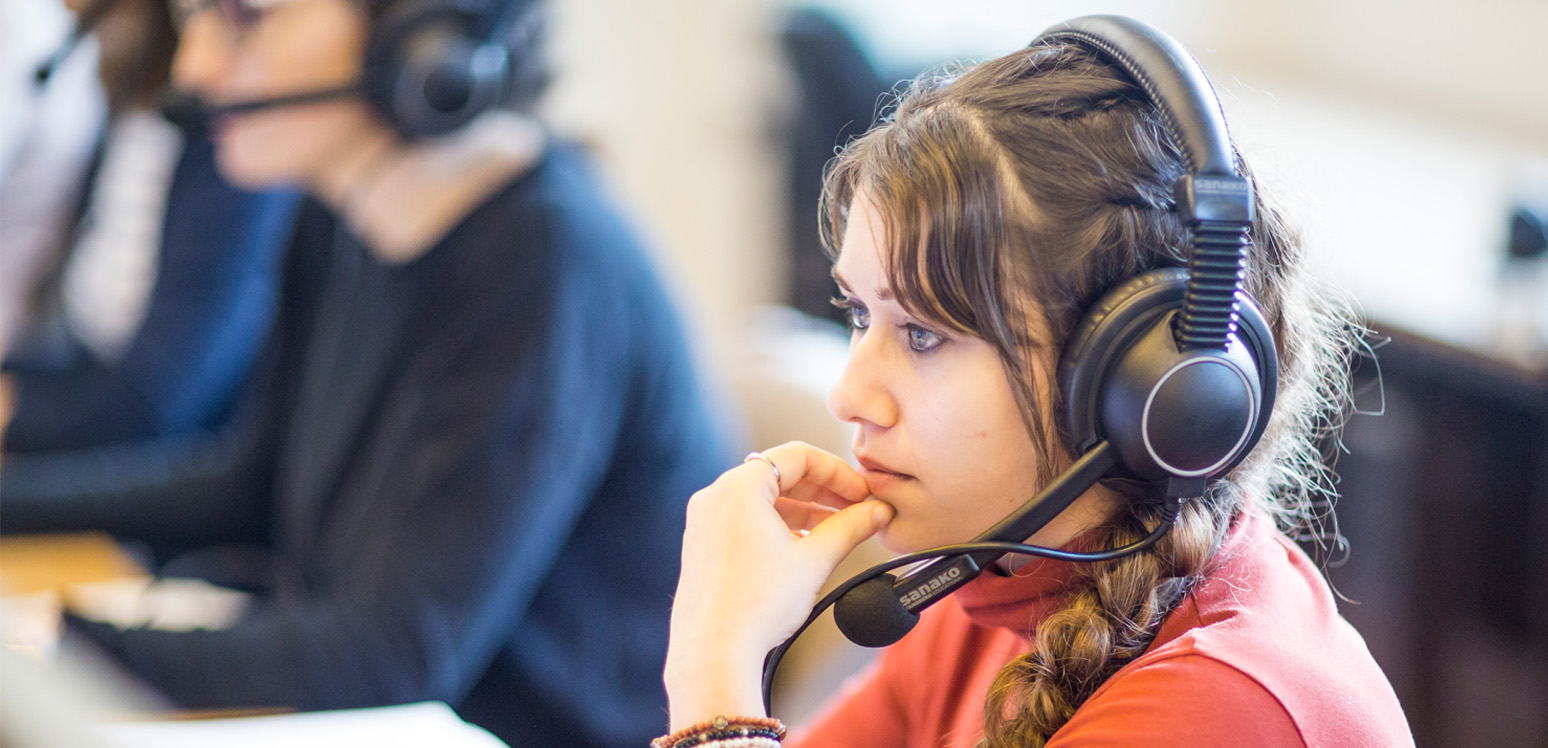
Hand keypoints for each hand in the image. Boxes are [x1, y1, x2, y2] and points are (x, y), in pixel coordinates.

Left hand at [664, 441, 892, 727]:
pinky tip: (804, 550)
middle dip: (823, 492)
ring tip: (837, 533)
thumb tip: (878, 511)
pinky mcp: (702, 546)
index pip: (798, 456)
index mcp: (739, 486)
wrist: (714, 653)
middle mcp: (715, 496)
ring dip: (803, 511)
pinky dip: (777, 528)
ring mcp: (704, 521)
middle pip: (779, 476)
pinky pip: (745, 522)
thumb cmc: (758, 605)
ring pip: (763, 501)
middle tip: (858, 511)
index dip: (839, 472)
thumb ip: (850, 527)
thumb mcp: (815, 560)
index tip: (864, 494)